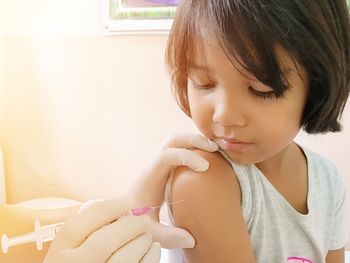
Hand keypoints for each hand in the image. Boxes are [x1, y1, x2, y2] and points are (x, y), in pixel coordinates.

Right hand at [44, 197, 160, 262]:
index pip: (78, 225)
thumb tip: (123, 211)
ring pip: (124, 257)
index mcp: (59, 253)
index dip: (109, 208)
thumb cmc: (81, 262)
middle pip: (104, 241)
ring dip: (142, 241)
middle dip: (130, 225)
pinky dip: (151, 256)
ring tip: (146, 235)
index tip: (128, 201)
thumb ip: (87, 231)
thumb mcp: (71, 249)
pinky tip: (153, 248)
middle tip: (142, 220)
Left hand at [131, 133, 217, 248]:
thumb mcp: (148, 231)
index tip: (205, 168)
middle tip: (214, 148)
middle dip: (193, 140)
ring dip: (195, 142)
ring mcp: (162, 167)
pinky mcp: (168, 170)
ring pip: (177, 143)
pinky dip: (196, 149)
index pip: (167, 156)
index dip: (187, 157)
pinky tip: (210, 157)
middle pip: (172, 141)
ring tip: (216, 149)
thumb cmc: (133, 222)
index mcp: (149, 177)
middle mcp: (155, 167)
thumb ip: (167, 236)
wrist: (124, 215)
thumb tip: (191, 238)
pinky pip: (181, 152)